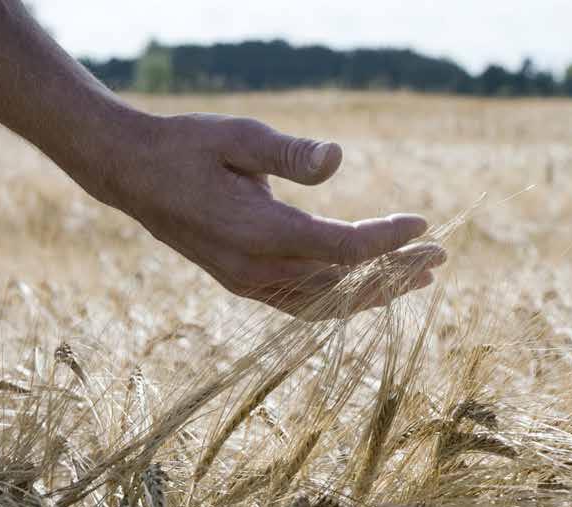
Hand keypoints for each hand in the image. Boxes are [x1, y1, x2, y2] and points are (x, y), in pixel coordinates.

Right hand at [100, 113, 445, 317]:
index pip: (343, 248)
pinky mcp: (245, 284)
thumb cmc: (187, 146)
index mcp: (259, 232)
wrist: (132, 175)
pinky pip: (303, 304)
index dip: (388, 239)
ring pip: (326, 304)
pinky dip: (341, 298)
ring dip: (374, 293)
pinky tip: (367, 285)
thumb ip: (289, 154)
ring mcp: (248, 283)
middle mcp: (256, 270)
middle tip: (439, 256)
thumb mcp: (238, 136)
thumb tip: (339, 158)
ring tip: (417, 278)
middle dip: (395, 272)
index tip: (423, 223)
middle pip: (343, 284)